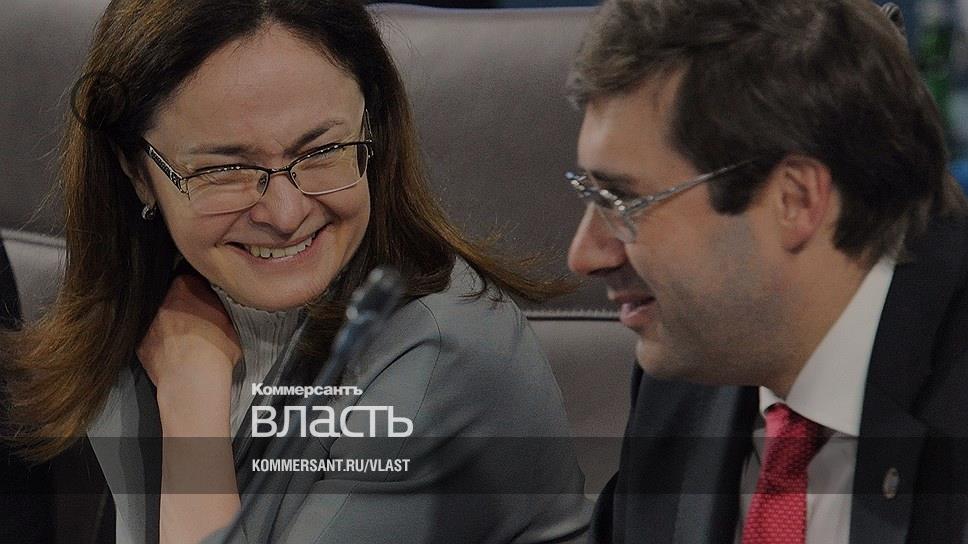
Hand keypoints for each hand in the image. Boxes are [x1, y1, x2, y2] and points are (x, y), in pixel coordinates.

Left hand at [138, 274, 240, 393]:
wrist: (194, 378)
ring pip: (159, 318)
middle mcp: (162, 299)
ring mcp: (147, 322)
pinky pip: (151, 340)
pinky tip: (174, 355)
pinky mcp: (139, 344)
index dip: (199, 291)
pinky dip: (160, 345)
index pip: (190, 279)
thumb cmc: (217, 349)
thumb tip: (216, 307)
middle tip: (196, 320)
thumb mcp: (230, 321)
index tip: (205, 302)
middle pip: (171, 298)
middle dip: (181, 306)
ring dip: (169, 325)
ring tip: (185, 340)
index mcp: (186, 286)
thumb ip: (219, 307)